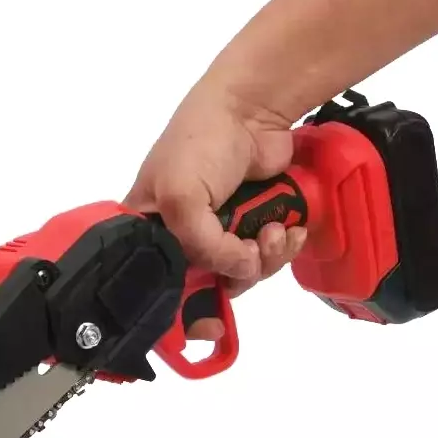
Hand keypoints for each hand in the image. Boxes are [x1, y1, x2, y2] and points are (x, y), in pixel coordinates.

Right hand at [127, 83, 307, 338]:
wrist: (250, 108)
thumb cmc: (198, 142)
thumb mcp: (180, 196)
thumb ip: (201, 246)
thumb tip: (241, 271)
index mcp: (149, 231)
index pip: (155, 287)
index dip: (179, 314)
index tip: (205, 329)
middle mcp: (182, 237)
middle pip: (207, 287)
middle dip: (234, 278)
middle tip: (248, 256)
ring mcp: (221, 232)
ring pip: (244, 275)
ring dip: (265, 259)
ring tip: (271, 231)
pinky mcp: (255, 223)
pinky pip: (270, 256)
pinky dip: (283, 246)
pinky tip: (288, 228)